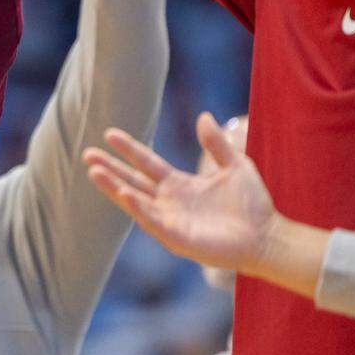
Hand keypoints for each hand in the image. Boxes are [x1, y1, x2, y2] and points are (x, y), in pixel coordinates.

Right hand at [83, 112, 276, 273]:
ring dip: (114, 187)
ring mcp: (171, 220)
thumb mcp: (235, 165)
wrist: (268, 236)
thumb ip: (216, 143)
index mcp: (179, 184)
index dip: (129, 149)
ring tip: (94, 172)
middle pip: (132, 181)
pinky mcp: (177, 238)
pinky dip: (137, 209)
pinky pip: (151, 221)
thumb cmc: (253, 204)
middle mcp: (169, 202)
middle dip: (110, 169)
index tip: (109, 134)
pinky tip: (124, 194)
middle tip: (87, 154)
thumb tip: (203, 115)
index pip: (147, 163)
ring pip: (135, 201)